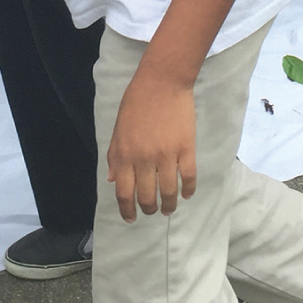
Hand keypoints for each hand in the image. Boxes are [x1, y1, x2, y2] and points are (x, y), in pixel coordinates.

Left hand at [106, 69, 197, 221]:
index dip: (126, 209)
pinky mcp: (186, 149)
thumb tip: (113, 180)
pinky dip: (188, 190)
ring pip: (169, 191)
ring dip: (169, 205)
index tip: (130, 218)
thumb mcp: (118, 129)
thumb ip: (115, 156)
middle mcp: (144, 158)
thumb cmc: (135, 104)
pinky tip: (186, 195)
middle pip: (147, 196)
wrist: (161, 84)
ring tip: (168, 208)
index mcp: (125, 153)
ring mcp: (167, 155)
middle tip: (152, 212)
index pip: (124, 191)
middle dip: (148, 209)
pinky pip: (189, 177)